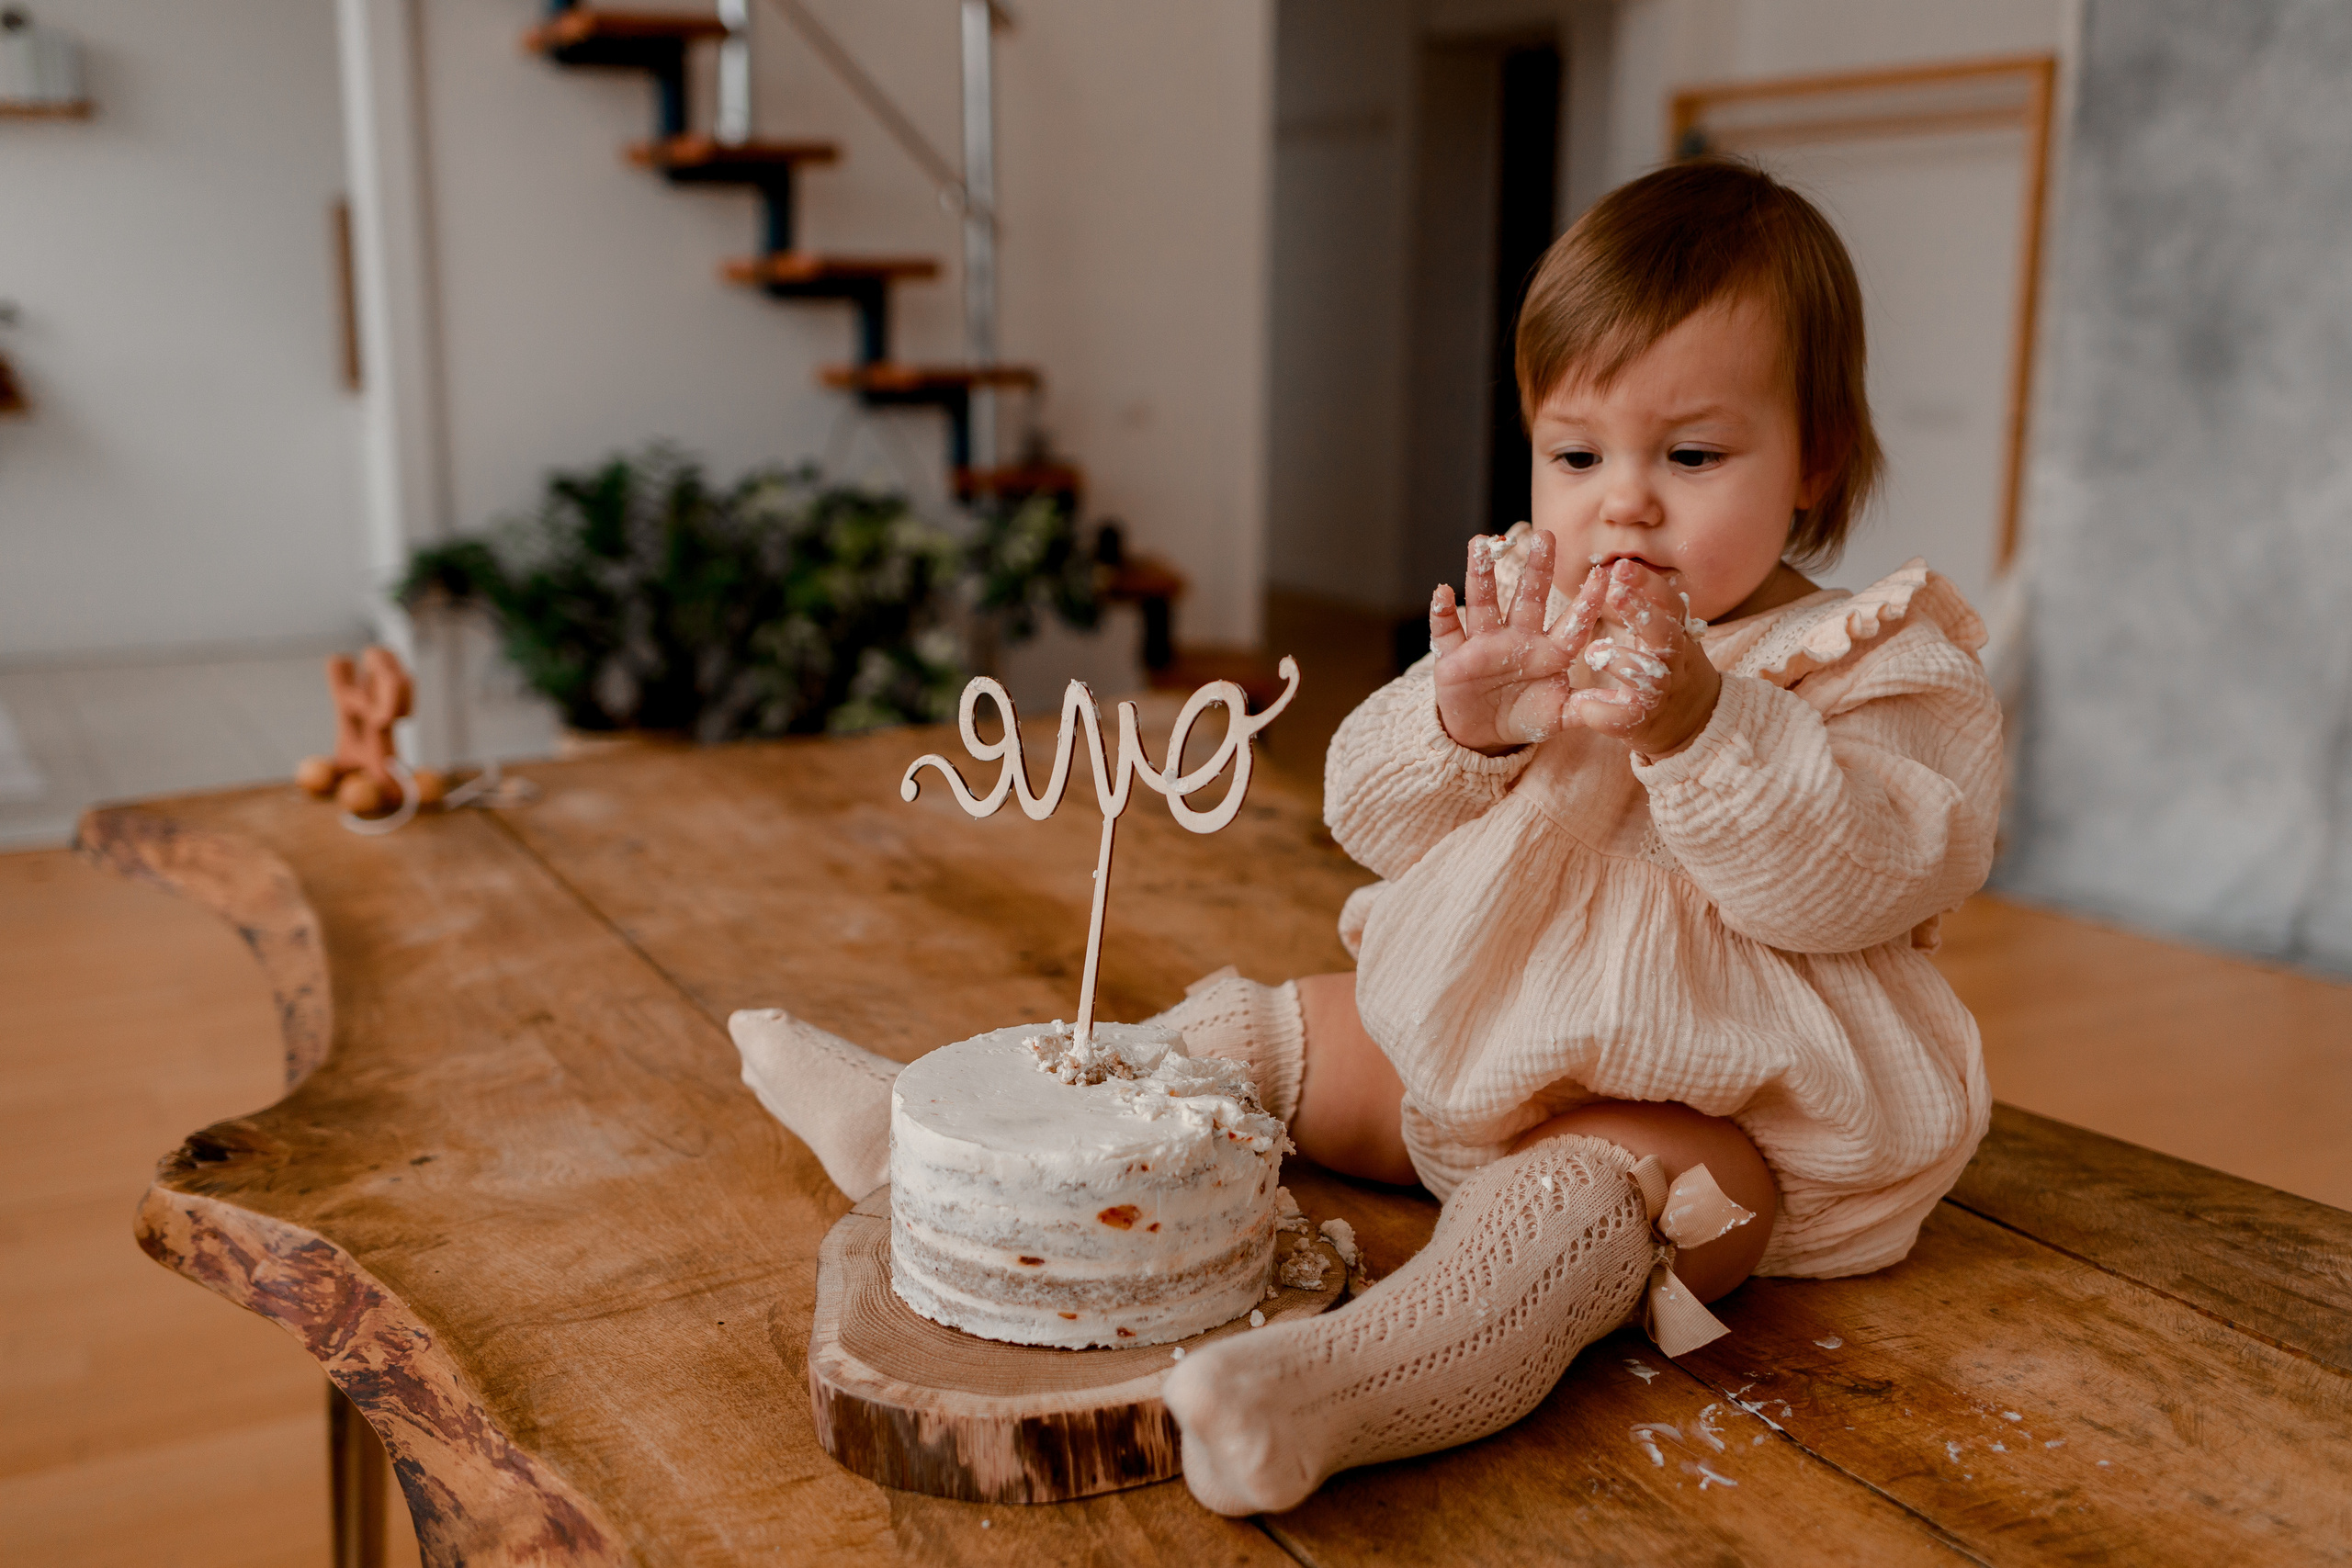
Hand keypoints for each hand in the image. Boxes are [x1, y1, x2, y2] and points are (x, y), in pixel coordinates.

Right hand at [1429, 530, 1588, 754]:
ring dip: (1481, 574)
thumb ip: (1589, 709)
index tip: (1603, 573)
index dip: (1587, 601)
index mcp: (1548, 651)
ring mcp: (1484, 644)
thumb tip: (1629, 707)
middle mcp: (1517, 638)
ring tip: (1482, 542)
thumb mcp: (1560, 716)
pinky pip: (1446, 631)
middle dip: (1536, 568)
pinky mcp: (1454, 658)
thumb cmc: (1526, 716)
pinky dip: (1441, 613)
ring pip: (1483, 603)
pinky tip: (1442, 592)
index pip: (1571, 622)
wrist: (1484, 733)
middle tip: (1545, 535)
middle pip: (1528, 598)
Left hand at [1565, 560, 1720, 756]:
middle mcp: (1674, 662)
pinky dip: (1603, 713)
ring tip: (1594, 652)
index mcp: (1677, 636)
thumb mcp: (1666, 636)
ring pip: (1650, 676)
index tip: (1622, 567)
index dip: (1649, 585)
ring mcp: (1661, 694)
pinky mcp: (1643, 722)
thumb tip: (1622, 568)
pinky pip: (1626, 717)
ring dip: (1623, 661)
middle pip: (1666, 634)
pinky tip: (1583, 704)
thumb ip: (1650, 608)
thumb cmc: (1668, 669)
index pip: (1669, 605)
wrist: (1690, 724)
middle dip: (1642, 612)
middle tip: (1615, 592)